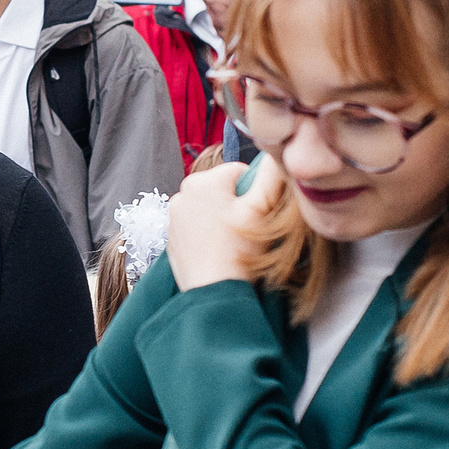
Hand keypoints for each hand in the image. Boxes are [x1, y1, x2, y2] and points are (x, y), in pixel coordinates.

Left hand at [166, 152, 284, 290]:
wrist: (212, 292)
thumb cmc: (238, 250)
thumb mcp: (262, 209)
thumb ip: (271, 176)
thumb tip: (276, 156)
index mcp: (201, 181)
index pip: (240, 171)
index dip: (256, 191)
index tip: (258, 213)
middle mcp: (182, 193)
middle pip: (223, 190)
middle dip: (238, 205)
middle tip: (246, 229)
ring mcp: (174, 217)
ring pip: (211, 208)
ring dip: (224, 219)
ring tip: (233, 242)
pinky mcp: (172, 237)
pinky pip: (198, 227)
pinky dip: (209, 234)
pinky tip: (219, 251)